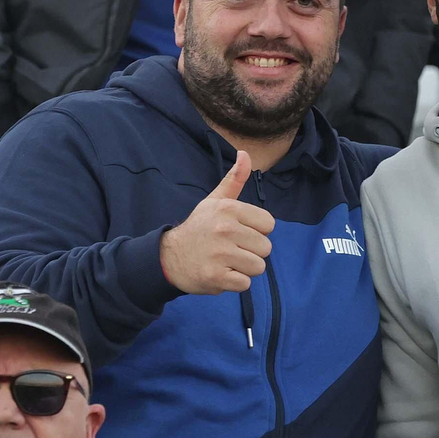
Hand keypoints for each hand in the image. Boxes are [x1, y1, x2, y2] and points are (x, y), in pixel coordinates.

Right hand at [158, 152, 274, 294]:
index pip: (269, 224)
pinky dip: (235, 282)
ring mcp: (220, 254)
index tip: (238, 233)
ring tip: (226, 262)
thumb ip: (234, 180)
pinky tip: (221, 273)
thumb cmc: (198, 228)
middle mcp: (225, 230)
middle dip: (251, 252)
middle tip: (230, 250)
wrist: (169, 256)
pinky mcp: (216, 277)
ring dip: (244, 269)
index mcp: (229, 209)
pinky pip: (244, 283)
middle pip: (265, 248)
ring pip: (258, 267)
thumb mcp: (214, 201)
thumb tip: (245, 153)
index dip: (256, 231)